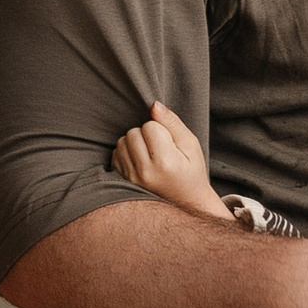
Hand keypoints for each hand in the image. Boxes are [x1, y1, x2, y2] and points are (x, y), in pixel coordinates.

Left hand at [115, 100, 227, 223]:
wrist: (186, 203)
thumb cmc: (191, 172)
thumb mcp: (190, 145)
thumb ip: (172, 123)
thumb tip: (153, 105)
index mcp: (165, 162)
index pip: (150, 126)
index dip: (161, 130)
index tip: (170, 144)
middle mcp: (145, 172)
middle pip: (133, 132)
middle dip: (146, 135)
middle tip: (160, 150)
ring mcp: (131, 179)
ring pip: (122, 142)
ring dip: (134, 144)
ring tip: (150, 156)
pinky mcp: (122, 182)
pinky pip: (115, 154)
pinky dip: (126, 154)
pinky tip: (141, 163)